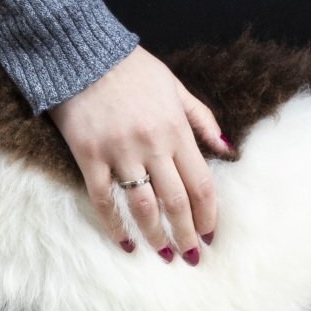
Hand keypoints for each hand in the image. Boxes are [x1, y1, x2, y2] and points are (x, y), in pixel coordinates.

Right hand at [47, 44, 230, 263]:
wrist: (82, 54)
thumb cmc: (132, 69)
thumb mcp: (175, 86)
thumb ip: (202, 120)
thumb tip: (228, 149)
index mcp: (175, 130)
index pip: (201, 183)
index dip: (208, 215)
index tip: (210, 234)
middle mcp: (152, 145)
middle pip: (176, 202)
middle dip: (186, 234)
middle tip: (190, 256)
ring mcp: (119, 153)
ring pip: (143, 206)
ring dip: (155, 236)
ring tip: (162, 254)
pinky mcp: (89, 156)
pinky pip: (103, 199)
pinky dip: (114, 225)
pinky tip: (124, 242)